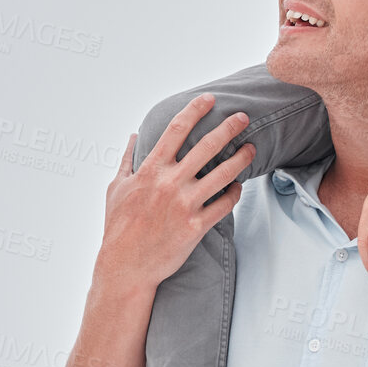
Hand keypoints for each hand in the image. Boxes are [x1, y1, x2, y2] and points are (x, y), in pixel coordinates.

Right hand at [94, 94, 254, 293]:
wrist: (126, 267)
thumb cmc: (118, 227)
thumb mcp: (116, 188)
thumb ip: (127, 160)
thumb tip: (133, 136)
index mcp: (150, 170)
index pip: (176, 130)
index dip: (195, 110)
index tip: (209, 100)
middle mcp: (170, 183)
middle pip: (207, 146)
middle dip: (229, 128)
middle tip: (243, 117)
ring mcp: (185, 205)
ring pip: (223, 174)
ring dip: (241, 158)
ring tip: (251, 148)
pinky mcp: (196, 226)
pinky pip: (224, 204)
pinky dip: (235, 193)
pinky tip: (239, 186)